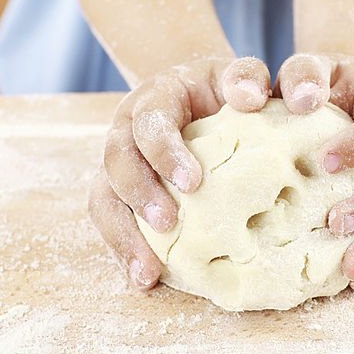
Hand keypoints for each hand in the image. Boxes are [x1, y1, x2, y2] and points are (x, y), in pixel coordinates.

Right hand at [89, 56, 272, 288]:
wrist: (204, 96)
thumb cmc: (226, 91)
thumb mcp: (237, 76)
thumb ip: (246, 77)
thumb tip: (250, 96)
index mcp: (155, 98)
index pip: (149, 120)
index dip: (165, 151)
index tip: (193, 182)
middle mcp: (127, 129)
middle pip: (116, 158)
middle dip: (139, 193)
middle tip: (168, 223)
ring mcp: (120, 163)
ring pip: (104, 196)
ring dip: (123, 234)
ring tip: (147, 270)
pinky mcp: (122, 194)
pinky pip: (111, 221)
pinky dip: (124, 250)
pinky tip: (145, 278)